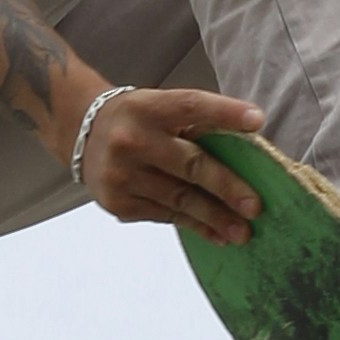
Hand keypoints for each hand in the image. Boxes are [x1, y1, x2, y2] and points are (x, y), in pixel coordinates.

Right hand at [69, 82, 265, 242]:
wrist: (82, 134)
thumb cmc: (137, 121)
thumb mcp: (159, 108)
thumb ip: (194, 125)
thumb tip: (248, 155)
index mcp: (149, 108)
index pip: (191, 105)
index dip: (224, 112)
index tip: (257, 121)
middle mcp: (132, 140)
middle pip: (190, 165)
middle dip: (226, 187)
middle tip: (255, 206)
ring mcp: (122, 175)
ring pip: (180, 199)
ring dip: (216, 218)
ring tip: (243, 231)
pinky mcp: (119, 203)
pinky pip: (165, 216)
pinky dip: (195, 226)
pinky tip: (217, 234)